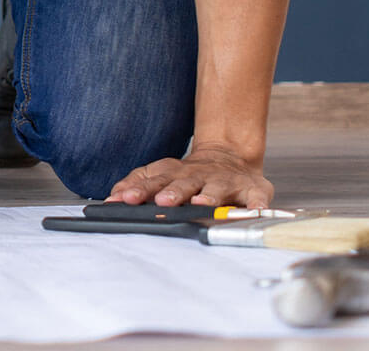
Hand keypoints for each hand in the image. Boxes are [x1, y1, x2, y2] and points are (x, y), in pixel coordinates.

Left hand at [104, 144, 272, 207]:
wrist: (230, 158)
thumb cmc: (192, 175)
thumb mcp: (162, 174)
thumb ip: (138, 184)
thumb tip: (113, 197)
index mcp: (175, 173)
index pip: (153, 180)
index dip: (140, 189)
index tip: (126, 199)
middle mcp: (199, 175)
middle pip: (183, 183)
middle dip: (173, 192)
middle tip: (163, 201)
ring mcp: (226, 181)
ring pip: (217, 188)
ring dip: (210, 195)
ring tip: (204, 203)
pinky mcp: (252, 188)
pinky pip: (256, 197)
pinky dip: (256, 204)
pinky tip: (255, 211)